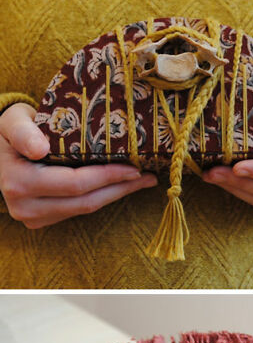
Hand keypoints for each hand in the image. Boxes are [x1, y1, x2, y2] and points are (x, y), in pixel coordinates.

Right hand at [0, 103, 155, 228]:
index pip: (75, 184)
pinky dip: (102, 197)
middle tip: (149, 177)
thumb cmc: (11, 128)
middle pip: (86, 201)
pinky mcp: (42, 221)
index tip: (135, 168)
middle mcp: (25, 206)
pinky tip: (120, 186)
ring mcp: (33, 217)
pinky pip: (80, 210)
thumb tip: (38, 149)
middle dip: (121, 189)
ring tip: (142, 181)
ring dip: (116, 195)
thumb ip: (23, 132)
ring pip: (86, 209)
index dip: (108, 177)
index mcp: (19, 182)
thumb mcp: (13, 121)